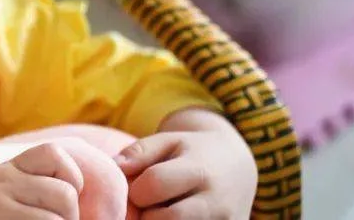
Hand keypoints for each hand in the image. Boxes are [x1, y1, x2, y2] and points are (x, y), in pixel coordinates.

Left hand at [114, 115, 255, 218]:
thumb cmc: (193, 151)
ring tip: (164, 210)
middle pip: (165, 219)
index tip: (139, 187)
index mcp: (200, 171)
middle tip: (150, 205)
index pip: (154, 184)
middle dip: (147, 214)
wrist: (238, 167)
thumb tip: (116, 167)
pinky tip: (174, 218)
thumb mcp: (168, 140)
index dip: (137, 188)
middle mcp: (216, 202)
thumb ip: (140, 151)